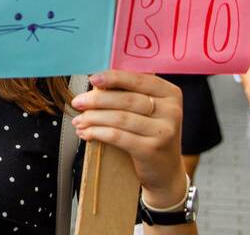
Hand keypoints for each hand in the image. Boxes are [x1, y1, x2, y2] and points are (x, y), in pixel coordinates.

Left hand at [72, 70, 185, 207]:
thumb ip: (130, 94)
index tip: (92, 78)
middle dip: (97, 100)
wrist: (166, 172)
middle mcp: (171, 111)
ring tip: (78, 120)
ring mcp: (164, 131)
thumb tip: (96, 83)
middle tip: (77, 102)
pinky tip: (87, 133)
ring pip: (120, 118)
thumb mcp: (150, 111)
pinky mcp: (151, 150)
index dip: (114, 77)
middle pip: (126, 99)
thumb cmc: (151, 134)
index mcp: (170, 94)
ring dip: (93, 118)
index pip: (139, 80)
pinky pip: (118, 136)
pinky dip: (98, 133)